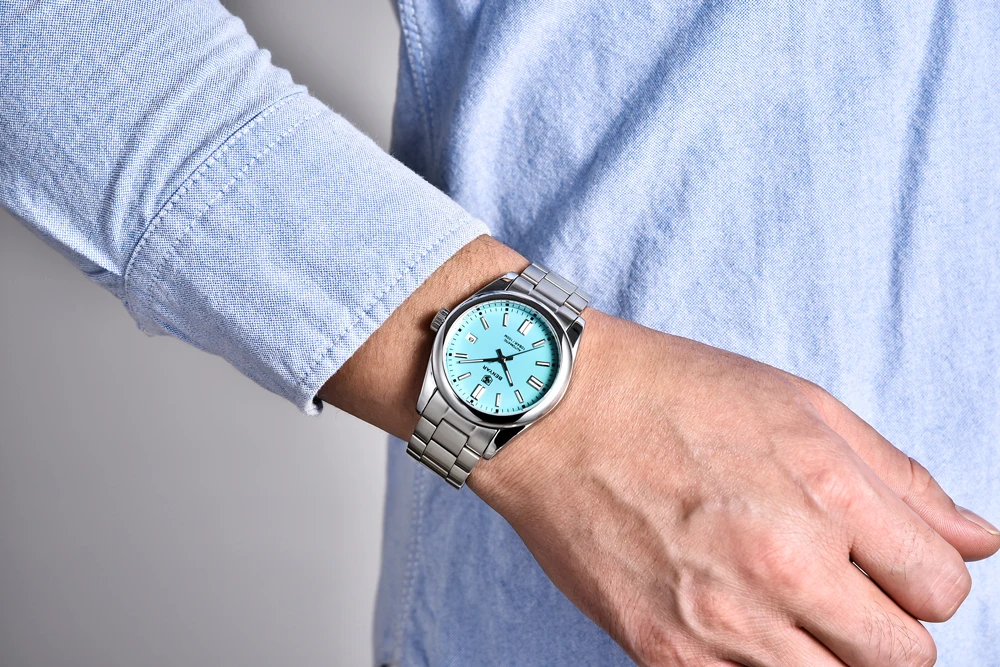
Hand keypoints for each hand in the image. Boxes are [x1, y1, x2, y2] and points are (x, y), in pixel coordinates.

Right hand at [470, 310, 999, 665]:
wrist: (553, 412)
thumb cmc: (671, 394)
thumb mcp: (797, 405)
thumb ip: (897, 478)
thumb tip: (976, 541)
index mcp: (826, 490)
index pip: (941, 588)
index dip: (922, 578)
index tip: (885, 564)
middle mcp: (783, 562)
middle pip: (903, 656)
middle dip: (884, 625)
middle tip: (834, 584)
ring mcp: (723, 619)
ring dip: (826, 653)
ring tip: (782, 603)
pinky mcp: (665, 654)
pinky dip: (760, 666)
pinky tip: (735, 619)